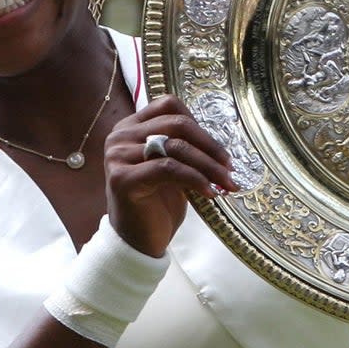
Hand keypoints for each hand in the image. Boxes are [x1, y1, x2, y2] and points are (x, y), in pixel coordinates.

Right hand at [102, 94, 235, 257]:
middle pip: (176, 124)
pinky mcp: (123, 178)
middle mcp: (120, 137)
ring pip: (175, 147)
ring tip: (226, 182)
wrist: (137, 242)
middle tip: (230, 167)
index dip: (199, 125)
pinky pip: (169, 169)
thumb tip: (220, 144)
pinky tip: (210, 192)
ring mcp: (118, 156)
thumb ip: (183, 147)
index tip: (219, 150)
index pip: (169, 106)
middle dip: (210, 146)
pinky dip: (195, 179)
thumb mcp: (172, 169)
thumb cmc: (156, 204)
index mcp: (130, 127)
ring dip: (208, 165)